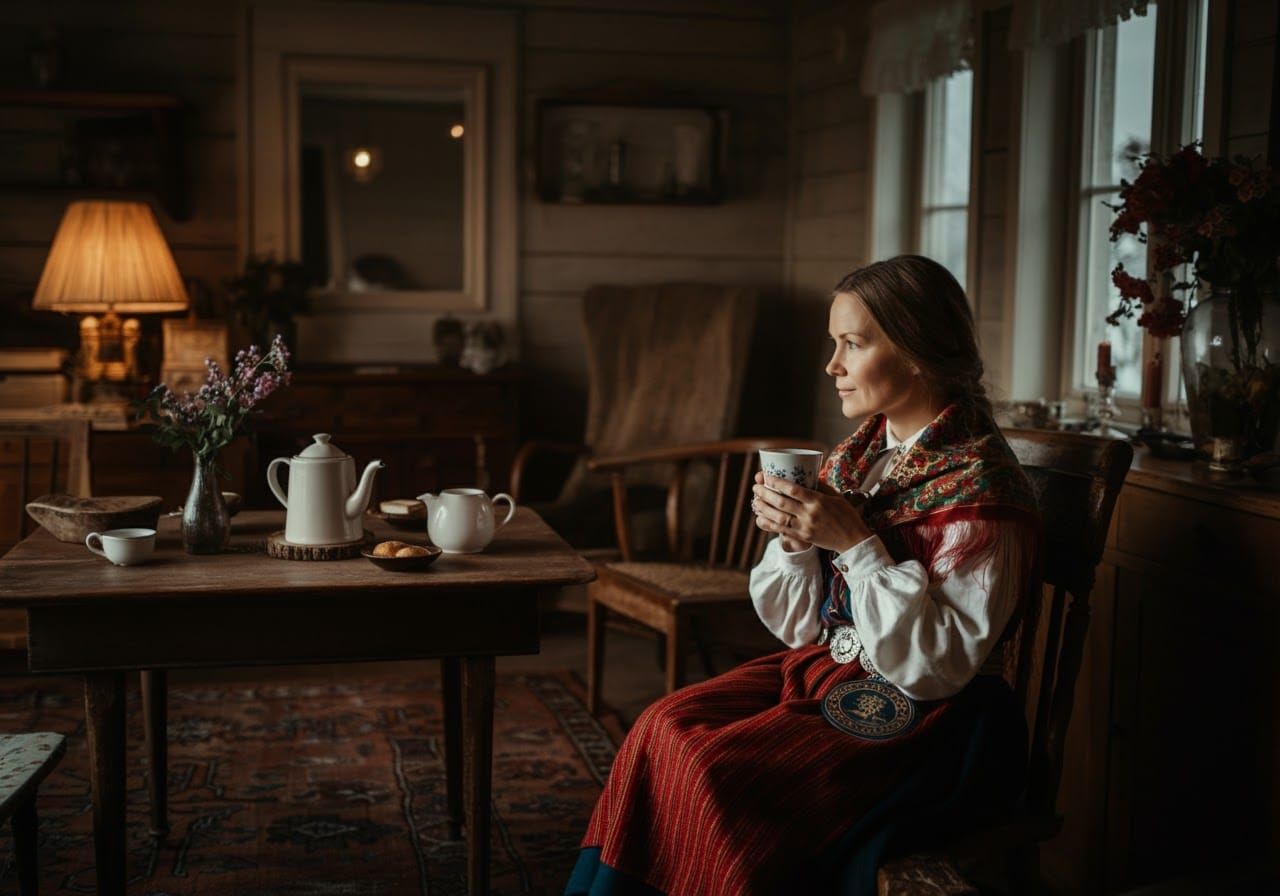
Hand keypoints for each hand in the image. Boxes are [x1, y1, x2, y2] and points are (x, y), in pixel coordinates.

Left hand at [751, 472, 871, 553]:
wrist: (853, 540)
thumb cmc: (846, 515)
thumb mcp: (836, 497)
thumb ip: (820, 486)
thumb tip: (806, 475)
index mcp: (818, 501)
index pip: (793, 489)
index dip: (777, 483)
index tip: (766, 477)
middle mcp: (810, 514)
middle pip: (782, 502)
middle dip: (765, 493)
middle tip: (756, 487)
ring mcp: (805, 527)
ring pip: (779, 517)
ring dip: (764, 508)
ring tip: (755, 501)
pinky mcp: (803, 538)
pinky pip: (782, 531)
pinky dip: (769, 524)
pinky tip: (759, 518)